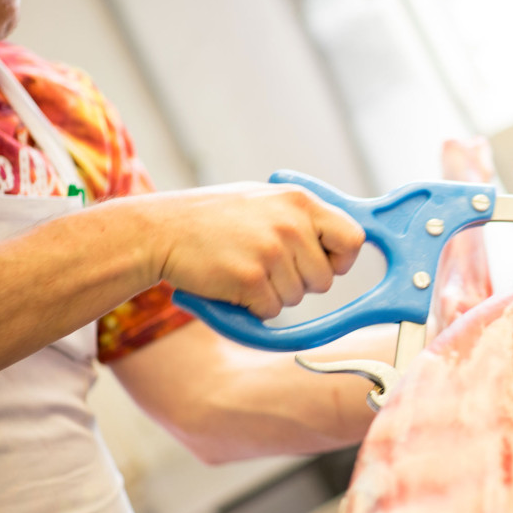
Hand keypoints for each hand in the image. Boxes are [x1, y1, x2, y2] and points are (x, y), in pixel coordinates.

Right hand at [126, 182, 364, 318]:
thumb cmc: (212, 219)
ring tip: (242, 268)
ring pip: (297, 298)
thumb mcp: (265, 201)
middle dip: (300, 282)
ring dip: (272, 294)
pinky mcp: (251, 278)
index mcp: (300, 201)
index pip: (353, 238)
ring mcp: (272, 251)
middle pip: (324, 279)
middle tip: (265, 266)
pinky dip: (252, 307)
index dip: (341, 258)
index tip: (325, 262)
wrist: (159, 230)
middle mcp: (291, 224)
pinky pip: (271, 311)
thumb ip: (301, 218)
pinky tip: (230, 283)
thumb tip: (347, 242)